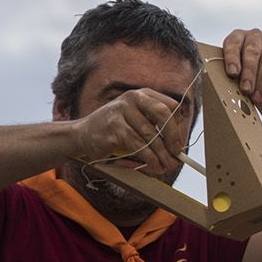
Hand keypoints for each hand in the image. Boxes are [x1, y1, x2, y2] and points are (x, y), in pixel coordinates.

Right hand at [73, 88, 190, 174]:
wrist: (82, 134)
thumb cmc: (115, 129)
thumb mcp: (136, 120)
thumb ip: (155, 126)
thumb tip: (178, 147)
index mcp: (142, 95)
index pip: (170, 105)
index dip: (178, 125)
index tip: (179, 142)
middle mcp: (132, 98)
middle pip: (162, 114)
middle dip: (173, 136)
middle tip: (177, 154)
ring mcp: (121, 112)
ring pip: (150, 134)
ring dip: (162, 154)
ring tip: (166, 167)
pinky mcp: (114, 128)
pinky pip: (138, 145)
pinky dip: (150, 158)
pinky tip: (154, 166)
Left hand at [222, 29, 261, 105]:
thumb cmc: (243, 76)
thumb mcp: (232, 74)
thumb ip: (229, 75)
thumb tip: (225, 86)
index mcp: (237, 37)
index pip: (233, 44)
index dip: (232, 59)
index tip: (232, 74)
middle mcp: (254, 36)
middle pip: (252, 52)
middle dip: (249, 73)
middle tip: (246, 90)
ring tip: (256, 97)